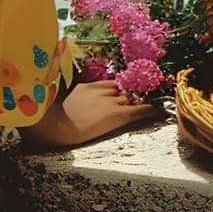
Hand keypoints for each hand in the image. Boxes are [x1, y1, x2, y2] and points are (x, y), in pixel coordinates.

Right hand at [23, 80, 155, 149]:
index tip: (124, 94)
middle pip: (122, 91)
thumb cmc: (53, 120)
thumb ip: (71, 99)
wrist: (56, 126)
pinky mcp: (117, 114)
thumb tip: (70, 102)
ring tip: (151, 103)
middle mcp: (101, 92)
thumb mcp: (62, 103)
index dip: (118, 90)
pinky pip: (139, 110)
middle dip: (130, 95)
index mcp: (87, 88)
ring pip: (131, 99)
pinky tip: (159, 111)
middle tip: (139, 100)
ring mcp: (110, 102)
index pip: (110, 85)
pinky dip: (150, 110)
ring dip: (140, 101)